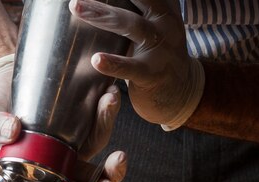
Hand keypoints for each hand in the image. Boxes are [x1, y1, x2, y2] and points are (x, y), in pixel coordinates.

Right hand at [0, 58, 126, 181]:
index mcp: (44, 174)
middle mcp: (64, 161)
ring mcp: (76, 139)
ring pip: (100, 142)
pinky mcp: (84, 116)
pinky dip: (107, 107)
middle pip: (93, 178)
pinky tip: (109, 92)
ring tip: (108, 101)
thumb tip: (11, 130)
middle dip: (111, 173)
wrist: (6, 78)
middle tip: (118, 159)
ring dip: (108, 124)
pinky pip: (101, 117)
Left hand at [69, 0, 204, 128]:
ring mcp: (161, 48)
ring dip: (102, 14)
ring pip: (131, 25)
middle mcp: (164, 22)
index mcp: (163, 6)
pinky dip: (113, 63)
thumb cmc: (157, 56)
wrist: (182, 94)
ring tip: (76, 6)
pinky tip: (96, 60)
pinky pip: (131, 68)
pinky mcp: (153, 74)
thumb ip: (137, 7)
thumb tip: (102, 0)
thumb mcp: (155, 24)